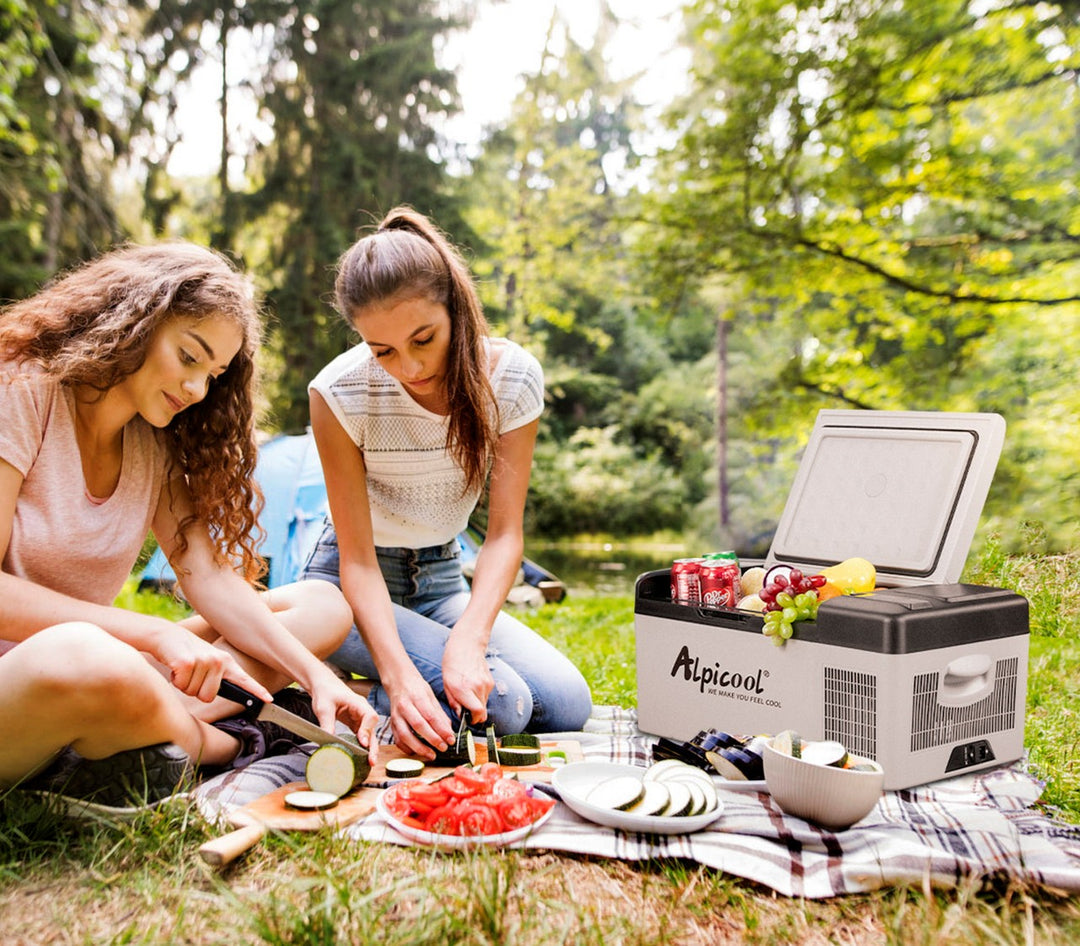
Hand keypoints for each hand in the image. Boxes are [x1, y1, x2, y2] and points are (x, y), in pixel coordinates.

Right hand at [154, 625, 271, 703]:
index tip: (269, 700)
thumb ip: (217, 677)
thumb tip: (216, 695)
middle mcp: (218, 660)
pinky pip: (181, 686)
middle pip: (208, 696)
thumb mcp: (207, 661)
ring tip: (183, 669)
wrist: (166, 635)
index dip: (257, 691)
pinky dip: (175, 680)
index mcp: (225, 662)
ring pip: (193, 693)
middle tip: (191, 674)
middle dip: (196, 691)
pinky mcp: (187, 663)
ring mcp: (204, 660)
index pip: (244, 680)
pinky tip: (175, 667)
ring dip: (184, 684)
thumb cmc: (186, 652)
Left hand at [309, 680, 381, 764]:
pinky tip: (361, 757)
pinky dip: (362, 747)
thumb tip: (328, 743)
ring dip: (370, 748)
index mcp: (359, 703)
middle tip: (371, 760)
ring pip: (369, 735)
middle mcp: (362, 712)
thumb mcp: (324, 708)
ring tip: (369, 762)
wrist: (323, 686)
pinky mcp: (355, 725)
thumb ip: (327, 725)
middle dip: (373, 745)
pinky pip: (361, 737)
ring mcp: (360, 719)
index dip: (367, 730)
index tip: (363, 742)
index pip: (370, 716)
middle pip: (373, 729)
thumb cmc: (326, 692)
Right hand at [384, 672, 455, 759]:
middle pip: (418, 726)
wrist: (398, 683)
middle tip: (443, 748)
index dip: (442, 730)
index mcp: (417, 697)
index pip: (431, 716)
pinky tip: (417, 752)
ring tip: (432, 755)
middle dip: (432, 739)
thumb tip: (448, 731)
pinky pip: (398, 740)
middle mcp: (405, 707)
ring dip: (419, 748)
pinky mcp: (391, 724)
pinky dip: (407, 748)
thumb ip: (439, 714)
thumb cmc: (416, 689)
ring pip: (405, 736)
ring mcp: (396, 716)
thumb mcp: (431, 696)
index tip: (451, 739)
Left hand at [442, 635, 492, 725]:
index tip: (468, 720)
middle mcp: (477, 687)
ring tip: (467, 694)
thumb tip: (460, 715)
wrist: (467, 645)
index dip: (474, 720)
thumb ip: (454, 703)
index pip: (478, 713)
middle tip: (466, 709)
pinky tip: (472, 686)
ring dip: (477, 704)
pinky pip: (486, 695)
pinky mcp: (491, 681)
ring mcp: (486, 684)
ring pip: (485, 704)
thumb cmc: (453, 663)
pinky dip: (480, 695)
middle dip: (474, 714)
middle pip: (483, 712)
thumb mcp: (446, 685)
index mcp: (463, 689)